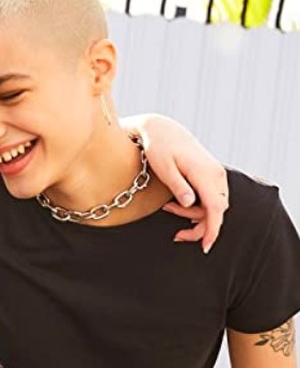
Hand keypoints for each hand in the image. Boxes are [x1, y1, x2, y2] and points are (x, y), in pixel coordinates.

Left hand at [123, 114, 228, 253]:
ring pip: (215, 205)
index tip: (205, 246)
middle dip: (200, 226)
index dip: (212, 230)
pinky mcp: (211, 174)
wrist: (162, 130)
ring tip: (168, 209)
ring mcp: (215, 173)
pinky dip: (199, 207)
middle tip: (176, 234)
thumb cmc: (159, 148)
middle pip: (217, 211)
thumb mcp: (164, 168)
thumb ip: (178, 186)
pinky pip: (211, 197)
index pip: (215, 208)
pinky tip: (179, 205)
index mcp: (205, 173)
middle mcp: (216, 174)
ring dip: (195, 215)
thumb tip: (190, 204)